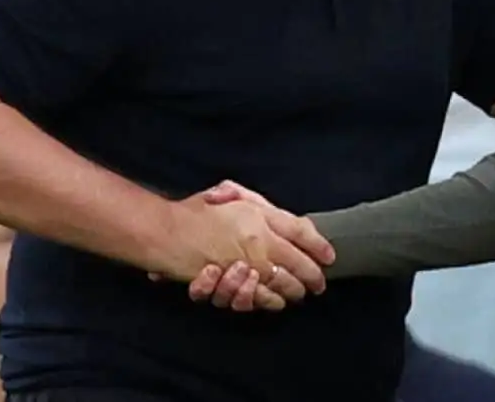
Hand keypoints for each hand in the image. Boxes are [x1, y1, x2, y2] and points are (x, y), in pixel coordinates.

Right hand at [183, 181, 335, 311]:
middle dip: (313, 275)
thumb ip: (258, 202)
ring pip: (283, 285)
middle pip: (299, 263)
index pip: (301, 231)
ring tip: (301, 293)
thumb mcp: (230, 193)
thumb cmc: (196, 211)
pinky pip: (259, 298)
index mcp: (260, 218)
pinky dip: (270, 301)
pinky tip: (276, 301)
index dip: (320, 245)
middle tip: (320, 283)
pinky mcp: (231, 285)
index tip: (330, 256)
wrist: (165, 233)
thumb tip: (284, 216)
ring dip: (295, 291)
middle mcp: (259, 243)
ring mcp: (246, 266)